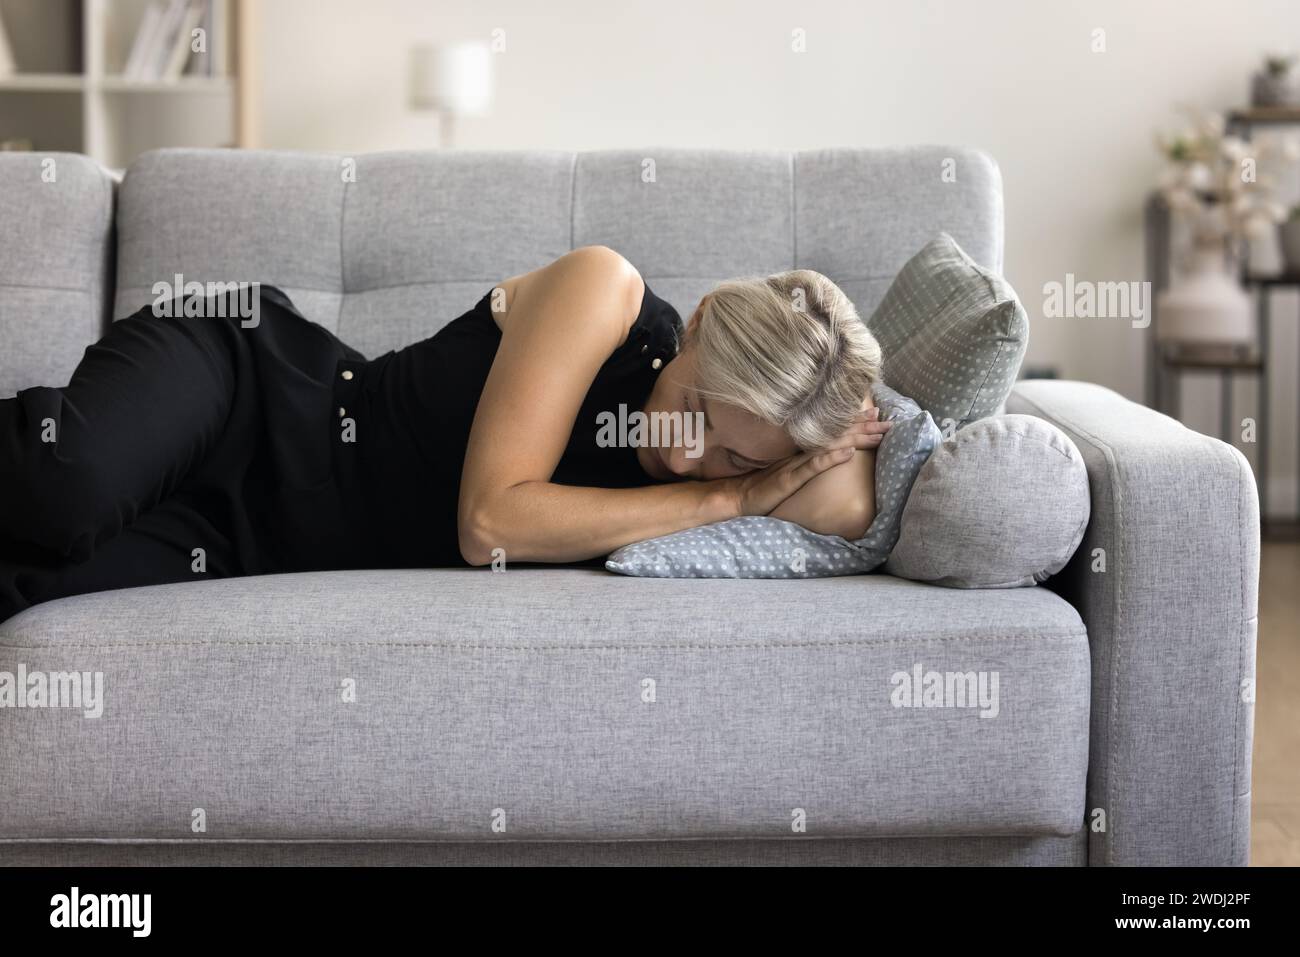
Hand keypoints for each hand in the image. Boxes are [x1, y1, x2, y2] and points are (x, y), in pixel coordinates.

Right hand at [722, 410, 890, 516]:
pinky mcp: (789, 478)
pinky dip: (830, 458)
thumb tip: (829, 451)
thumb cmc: (761, 484)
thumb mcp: (787, 468)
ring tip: (876, 431)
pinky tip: (847, 452)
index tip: (875, 413)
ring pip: (829, 445)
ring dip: (854, 437)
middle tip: (886, 419)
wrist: (737, 496)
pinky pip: (812, 466)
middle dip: (863, 427)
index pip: (831, 431)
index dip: (853, 422)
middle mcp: (799, 450)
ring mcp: (794, 462)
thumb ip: (805, 459)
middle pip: (836, 434)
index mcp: (801, 448)